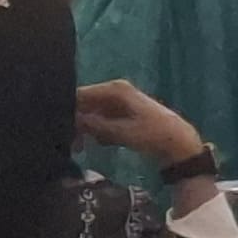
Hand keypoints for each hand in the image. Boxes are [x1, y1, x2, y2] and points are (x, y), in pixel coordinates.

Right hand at [75, 80, 205, 161]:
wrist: (178, 143)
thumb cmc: (152, 135)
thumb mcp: (121, 132)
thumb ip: (95, 125)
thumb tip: (72, 120)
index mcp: (115, 89)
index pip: (80, 94)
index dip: (68, 111)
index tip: (59, 130)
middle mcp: (114, 91)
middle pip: (84, 104)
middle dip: (75, 123)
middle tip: (71, 145)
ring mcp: (118, 102)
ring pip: (91, 114)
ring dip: (85, 130)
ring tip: (81, 148)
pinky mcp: (121, 114)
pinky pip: (101, 121)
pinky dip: (98, 133)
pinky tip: (101, 144)